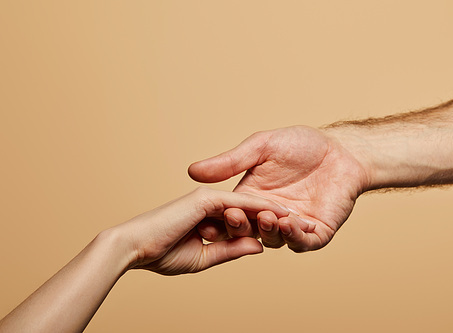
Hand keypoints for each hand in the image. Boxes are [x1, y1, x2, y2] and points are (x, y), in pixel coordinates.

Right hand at [115, 187, 289, 274]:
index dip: (265, 230)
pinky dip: (264, 210)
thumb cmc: (159, 254)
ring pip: (253, 206)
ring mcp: (212, 200)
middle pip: (253, 211)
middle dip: (278, 219)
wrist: (129, 245)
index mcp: (210, 215)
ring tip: (300, 221)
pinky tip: (285, 217)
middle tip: (302, 225)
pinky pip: (244, 204)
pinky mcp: (208, 199)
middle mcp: (214, 204)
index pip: (244, 221)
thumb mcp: (204, 258)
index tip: (284, 238)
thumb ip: (232, 250)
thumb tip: (259, 247)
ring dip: (276, 214)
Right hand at [188, 126, 369, 251]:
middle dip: (239, 227)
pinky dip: (295, 237)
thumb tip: (192, 171)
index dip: (218, 220)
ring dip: (268, 231)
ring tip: (265, 217)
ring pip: (274, 240)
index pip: (230, 216)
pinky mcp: (317, 232)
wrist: (340, 150)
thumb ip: (230, 161)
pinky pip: (303, 242)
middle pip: (248, 231)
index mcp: (251, 198)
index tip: (205, 220)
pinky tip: (289, 224)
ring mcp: (293, 227)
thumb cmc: (301, 145)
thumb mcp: (261, 147)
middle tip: (233, 217)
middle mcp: (269, 216)